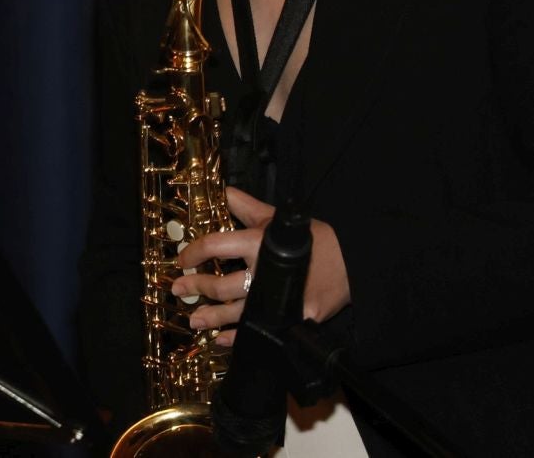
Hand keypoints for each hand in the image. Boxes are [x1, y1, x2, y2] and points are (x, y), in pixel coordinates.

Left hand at [169, 187, 352, 345]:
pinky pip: (258, 332)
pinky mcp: (293, 319)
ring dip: (211, 318)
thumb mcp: (280, 219)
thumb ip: (249, 208)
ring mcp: (279, 300)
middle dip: (197, 288)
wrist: (354, 263)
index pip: (217, 246)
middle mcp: (265, 274)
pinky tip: (221, 339)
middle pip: (222, 286)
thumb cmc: (314, 240)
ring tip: (194, 320)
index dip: (195, 252)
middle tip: (179, 290)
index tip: (183, 259)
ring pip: (236, 313)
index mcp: (260, 244)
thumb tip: (225, 192)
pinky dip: (237, 338)